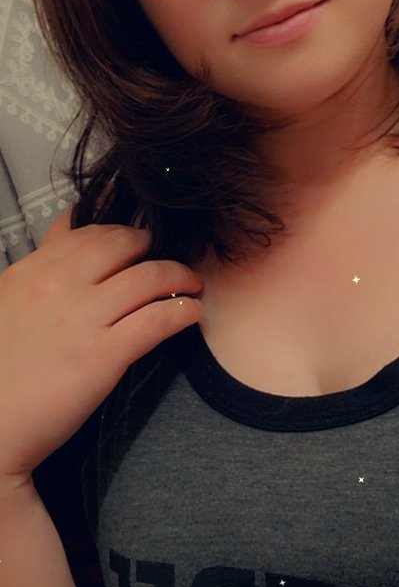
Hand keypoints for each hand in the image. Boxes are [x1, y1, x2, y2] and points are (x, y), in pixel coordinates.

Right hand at [0, 216, 202, 482]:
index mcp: (30, 272)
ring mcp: (84, 317)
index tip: (133, 241)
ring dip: (179, 275)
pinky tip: (192, 312)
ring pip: (150, 276)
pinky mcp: (105, 355)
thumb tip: (69, 269)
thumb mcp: (5, 309)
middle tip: (165, 258)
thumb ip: (36, 284)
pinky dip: (184, 310)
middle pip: (122, 244)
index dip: (117, 232)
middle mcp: (58, 285)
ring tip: (190, 284)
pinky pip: (159, 318)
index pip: (84, 231)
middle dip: (151, 246)